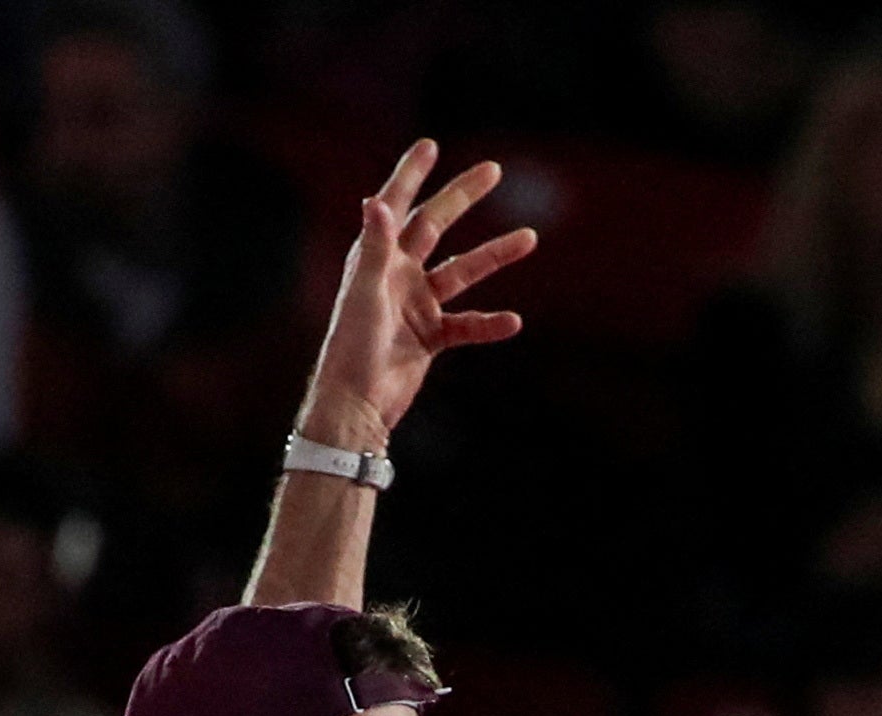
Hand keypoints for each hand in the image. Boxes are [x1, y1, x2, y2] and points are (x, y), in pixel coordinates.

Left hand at [297, 140, 537, 451]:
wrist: (358, 403)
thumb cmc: (352, 347)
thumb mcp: (366, 293)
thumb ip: (376, 247)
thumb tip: (376, 199)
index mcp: (377, 258)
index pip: (396, 206)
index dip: (411, 174)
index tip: (430, 146)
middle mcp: (398, 275)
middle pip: (436, 227)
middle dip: (463, 198)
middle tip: (493, 171)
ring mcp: (417, 305)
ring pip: (463, 273)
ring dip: (494, 257)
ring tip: (530, 238)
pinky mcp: (431, 337)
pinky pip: (468, 325)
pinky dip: (489, 324)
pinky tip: (513, 322)